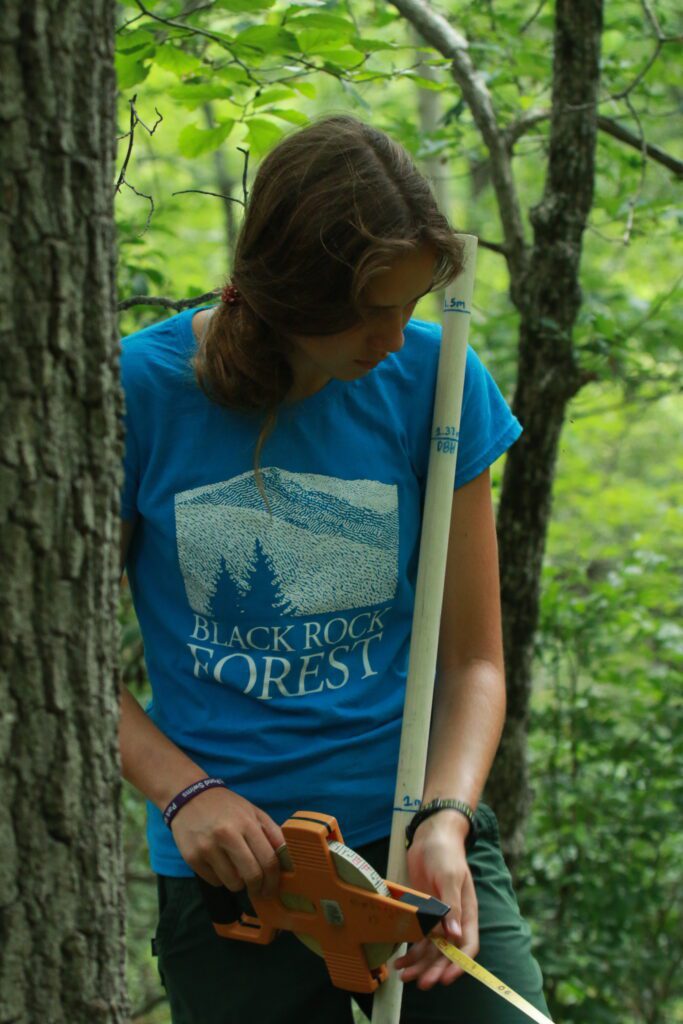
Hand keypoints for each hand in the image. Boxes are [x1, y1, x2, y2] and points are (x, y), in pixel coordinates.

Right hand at [170, 787, 284, 897]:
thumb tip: (288, 859)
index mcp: (246, 823)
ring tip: (236, 870)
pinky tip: (219, 864)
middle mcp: (227, 835)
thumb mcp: (253, 812)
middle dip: (259, 888)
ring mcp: (208, 848)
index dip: (274, 879)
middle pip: (252, 875)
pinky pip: (215, 881)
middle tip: (259, 890)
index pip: (268, 860)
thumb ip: (272, 833)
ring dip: (239, 883)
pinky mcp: (192, 858)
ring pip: (233, 883)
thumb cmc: (227, 806)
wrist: (189, 797)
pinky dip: (221, 879)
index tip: (273, 888)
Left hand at [394, 811, 478, 988]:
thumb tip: (455, 936)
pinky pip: (419, 937)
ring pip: (431, 949)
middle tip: (421, 983)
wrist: (431, 835)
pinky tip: (400, 960)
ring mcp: (438, 917)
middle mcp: (454, 920)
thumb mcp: (449, 876)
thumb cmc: (445, 853)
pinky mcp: (424, 913)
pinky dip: (411, 950)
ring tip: (405, 976)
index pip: (467, 946)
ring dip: (420, 964)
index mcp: (467, 912)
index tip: (446, 978)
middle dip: (435, 969)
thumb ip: (452, 906)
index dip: (459, 965)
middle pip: (446, 953)